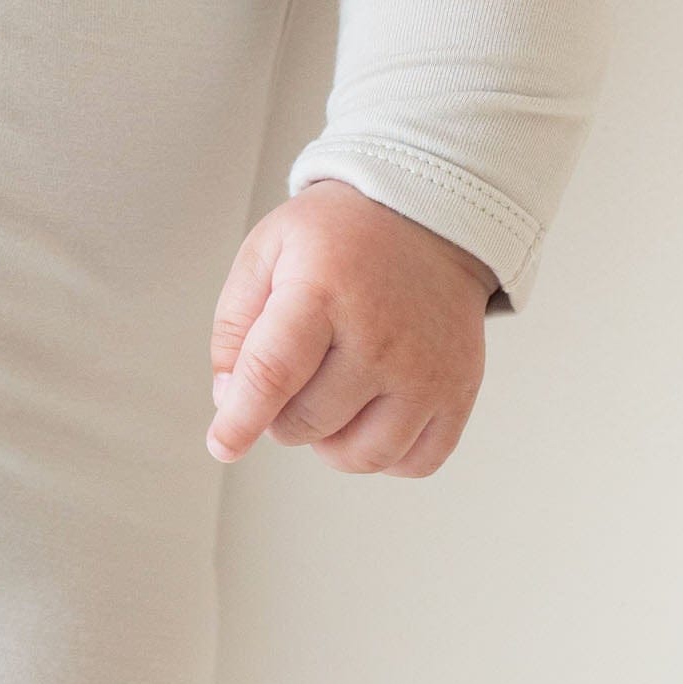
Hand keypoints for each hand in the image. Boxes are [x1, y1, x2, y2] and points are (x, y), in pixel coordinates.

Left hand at [206, 179, 498, 475]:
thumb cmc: (339, 239)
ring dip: (329, 442)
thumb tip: (231, 400)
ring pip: (360, 457)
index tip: (223, 445)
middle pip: (307, 422)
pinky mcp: (459, 393)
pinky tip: (371, 413)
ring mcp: (426, 371)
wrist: (429, 219)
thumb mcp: (267, 251)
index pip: (273, 375)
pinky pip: (415, 463)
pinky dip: (383, 454)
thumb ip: (234, 325)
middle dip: (280, 414)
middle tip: (291, 376)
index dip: (240, 421)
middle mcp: (381, 337)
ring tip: (328, 396)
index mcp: (323, 292)